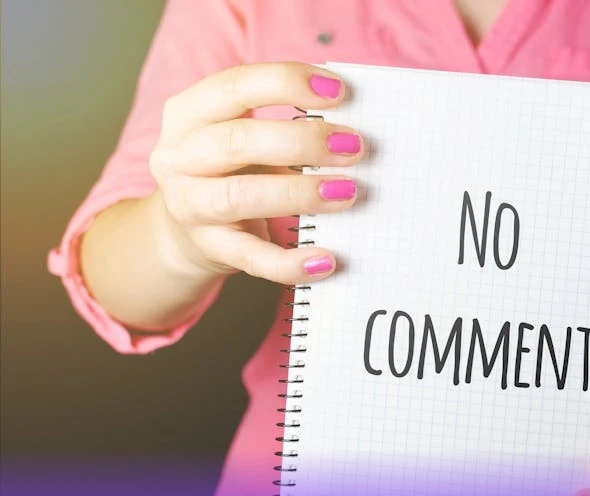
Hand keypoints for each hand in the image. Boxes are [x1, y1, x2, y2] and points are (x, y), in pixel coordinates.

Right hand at [147, 62, 361, 283]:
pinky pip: (252, 258)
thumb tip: (351, 129)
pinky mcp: (211, 248)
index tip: (338, 91)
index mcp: (189, 113)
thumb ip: (284, 125)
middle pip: (237, 141)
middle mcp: (179, 157)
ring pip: (240, 196)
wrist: (185, 232)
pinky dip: (290, 262)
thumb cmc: (231, 170)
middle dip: (302, 141)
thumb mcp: (244, 135)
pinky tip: (325, 260)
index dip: (286, 83)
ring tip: (346, 192)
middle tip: (353, 147)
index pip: (234, 86)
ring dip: (299, 193)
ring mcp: (190, 205)